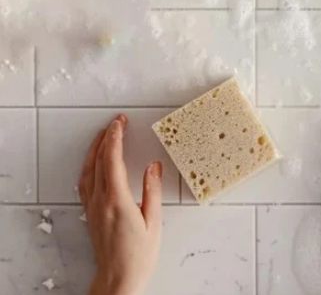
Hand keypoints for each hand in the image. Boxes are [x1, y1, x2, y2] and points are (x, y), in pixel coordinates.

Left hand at [79, 114, 162, 294]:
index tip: (121, 122)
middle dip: (106, 138)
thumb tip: (153, 167)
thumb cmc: (138, 255)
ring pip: (88, 170)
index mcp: (117, 200)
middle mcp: (100, 201)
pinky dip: (90, 166)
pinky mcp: (91, 213)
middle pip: (98, 161)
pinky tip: (95, 163)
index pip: (112, 160)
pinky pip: (86, 182)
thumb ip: (152, 191)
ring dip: (95, 150)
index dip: (115, 138)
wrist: (119, 278)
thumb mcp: (154, 221)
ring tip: (104, 136)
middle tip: (115, 122)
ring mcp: (93, 207)